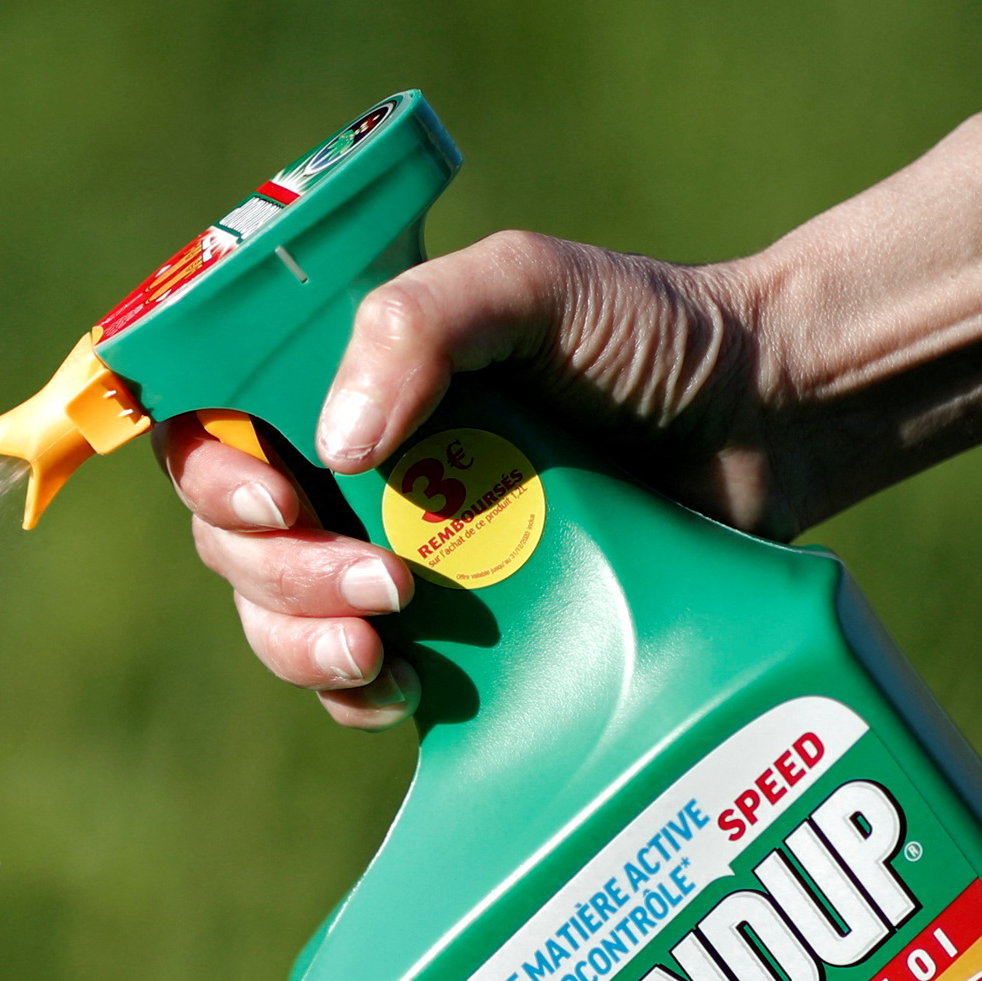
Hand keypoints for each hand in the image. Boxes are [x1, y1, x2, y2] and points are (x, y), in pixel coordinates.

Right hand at [168, 232, 800, 729]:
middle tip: (380, 581)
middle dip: (277, 573)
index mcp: (342, 381)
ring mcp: (394, 558)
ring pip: (276, 619)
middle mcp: (351, 473)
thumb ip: (419, 325)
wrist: (770, 423)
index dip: (211, 474)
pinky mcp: (449, 639)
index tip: (275, 500)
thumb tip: (334, 446)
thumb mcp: (528, 285)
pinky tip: (403, 690)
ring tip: (380, 644)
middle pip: (233, 540)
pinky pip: (353, 687)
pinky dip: (354, 696)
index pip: (213, 428)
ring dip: (301, 640)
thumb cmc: (647, 334)